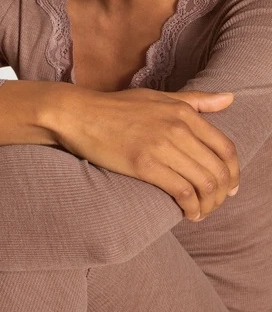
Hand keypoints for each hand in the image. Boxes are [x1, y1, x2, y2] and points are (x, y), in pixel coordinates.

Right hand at [53, 87, 237, 221]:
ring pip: (204, 183)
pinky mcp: (144, 164)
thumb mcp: (158, 97)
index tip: (229, 187)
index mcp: (183, 112)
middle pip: (218, 170)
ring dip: (208, 205)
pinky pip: (182, 192)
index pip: (225, 148)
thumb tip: (230, 98)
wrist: (78, 114)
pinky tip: (188, 214)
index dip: (233, 173)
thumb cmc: (116, 107)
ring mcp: (161, 146)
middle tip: (214, 205)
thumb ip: (195, 100)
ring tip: (200, 212)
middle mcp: (177, 127)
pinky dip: (192, 208)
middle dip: (221, 194)